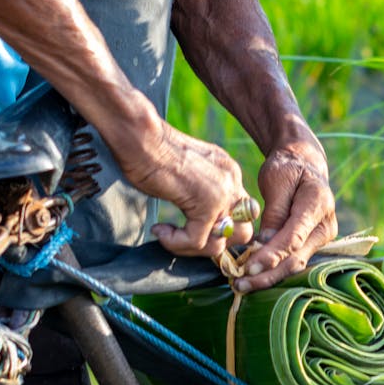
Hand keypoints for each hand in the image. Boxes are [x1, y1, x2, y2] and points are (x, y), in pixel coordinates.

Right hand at [129, 121, 255, 258]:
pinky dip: (175, 243)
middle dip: (214, 244)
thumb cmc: (150, 152)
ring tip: (168, 236)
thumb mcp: (186, 174)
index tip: (190, 230)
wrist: (140, 135)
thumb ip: (200, 194)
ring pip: (220, 243)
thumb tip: (197, 225)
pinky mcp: (206, 203)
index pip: (241, 214)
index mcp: (228, 173)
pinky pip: (196, 241)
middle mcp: (231, 181)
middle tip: (186, 239)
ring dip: (191, 248)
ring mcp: (221, 192)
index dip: (219, 230)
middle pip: (243, 233)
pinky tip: (159, 231)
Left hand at [235, 139, 336, 291]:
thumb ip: (273, 212)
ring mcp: (321, 238)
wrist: (304, 164)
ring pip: (294, 265)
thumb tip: (265, 242)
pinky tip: (252, 277)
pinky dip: (272, 270)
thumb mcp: (277, 180)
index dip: (271, 255)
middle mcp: (325, 226)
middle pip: (296, 258)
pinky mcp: (313, 245)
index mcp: (318, 204)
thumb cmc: (288, 168)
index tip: (248, 267)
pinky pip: (292, 261)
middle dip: (267, 274)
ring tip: (242, 285)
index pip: (294, 237)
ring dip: (268, 277)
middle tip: (240, 284)